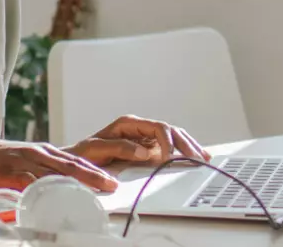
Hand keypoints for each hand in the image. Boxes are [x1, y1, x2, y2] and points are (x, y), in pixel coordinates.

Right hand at [0, 140, 118, 191]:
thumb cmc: (0, 160)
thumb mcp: (26, 160)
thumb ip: (45, 170)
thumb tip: (66, 185)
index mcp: (44, 150)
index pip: (75, 161)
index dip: (95, 170)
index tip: (112, 180)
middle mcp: (37, 153)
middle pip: (70, 165)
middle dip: (93, 176)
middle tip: (112, 185)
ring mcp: (24, 162)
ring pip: (54, 173)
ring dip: (75, 183)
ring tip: (92, 193)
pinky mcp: (11, 172)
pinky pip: (30, 182)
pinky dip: (44, 190)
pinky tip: (55, 197)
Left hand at [65, 115, 211, 166]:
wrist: (78, 159)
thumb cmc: (85, 152)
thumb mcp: (97, 148)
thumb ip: (120, 147)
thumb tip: (145, 152)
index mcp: (128, 123)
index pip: (156, 127)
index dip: (167, 141)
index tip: (171, 158)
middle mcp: (138, 128)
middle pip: (169, 130)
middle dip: (185, 142)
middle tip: (198, 157)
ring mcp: (144, 138)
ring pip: (172, 137)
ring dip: (188, 146)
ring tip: (203, 157)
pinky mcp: (147, 150)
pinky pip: (169, 148)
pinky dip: (183, 152)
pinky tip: (195, 157)